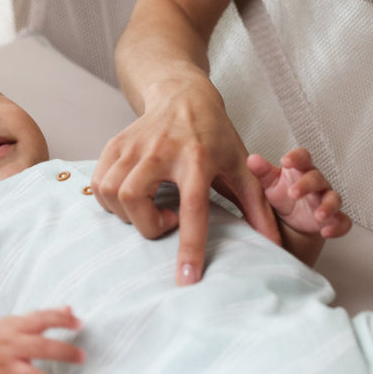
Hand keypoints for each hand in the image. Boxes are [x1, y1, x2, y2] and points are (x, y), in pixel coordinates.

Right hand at [0, 308, 84, 373]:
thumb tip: (70, 308)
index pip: (43, 319)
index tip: (80, 324)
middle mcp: (11, 346)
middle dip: (64, 352)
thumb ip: (43, 317)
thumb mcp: (17, 322)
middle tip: (82, 356)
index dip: (63, 320)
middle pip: (41, 347)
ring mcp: (5, 367)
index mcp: (16, 327)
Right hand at [91, 77, 280, 284]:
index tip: (187, 278)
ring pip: (112, 192)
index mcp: (197, 157)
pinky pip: (99, 182)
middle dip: (148, 225)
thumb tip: (273, 242)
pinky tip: (131, 197)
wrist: (184, 95)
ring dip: (127, 214)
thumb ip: (256, 203)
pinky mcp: (116, 144)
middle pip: (136, 199)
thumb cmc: (215, 133)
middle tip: (168, 220)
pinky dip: (109, 199)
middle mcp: (161, 150)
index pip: (192, 207)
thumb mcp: (240, 162)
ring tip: (149, 208)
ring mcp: (134, 145)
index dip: (190, 245)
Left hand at [247, 147, 351, 238]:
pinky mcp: (334, 219)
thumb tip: (251, 159)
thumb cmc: (282, 194)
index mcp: (301, 170)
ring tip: (319, 216)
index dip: (296, 157)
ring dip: (328, 206)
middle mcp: (317, 183)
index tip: (285, 161)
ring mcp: (327, 200)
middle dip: (307, 185)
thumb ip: (262, 172)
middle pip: (317, 178)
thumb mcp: (270, 184)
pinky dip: (337, 227)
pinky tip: (326, 232)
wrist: (291, 220)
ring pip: (334, 198)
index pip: (303, 157)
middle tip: (293, 194)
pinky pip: (342, 221)